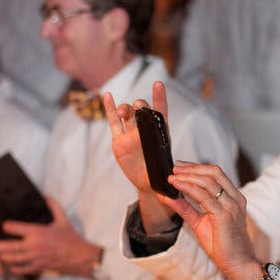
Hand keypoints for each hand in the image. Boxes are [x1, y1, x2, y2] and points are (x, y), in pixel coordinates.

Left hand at [0, 199, 100, 276]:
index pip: (15, 228)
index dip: (6, 227)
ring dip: (0, 257)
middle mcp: (34, 246)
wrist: (80, 257)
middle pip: (8, 247)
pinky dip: (12, 268)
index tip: (2, 226)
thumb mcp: (63, 220)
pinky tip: (8, 265)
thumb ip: (54, 207)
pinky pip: (21, 269)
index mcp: (38, 232)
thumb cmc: (71, 239)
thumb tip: (47, 196)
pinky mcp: (38, 267)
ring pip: (12, 259)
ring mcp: (35, 258)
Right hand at [104, 81, 178, 229]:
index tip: (158, 84)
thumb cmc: (163, 176)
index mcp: (160, 133)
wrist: (150, 183)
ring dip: (125, 108)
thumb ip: (167, 181)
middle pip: (141, 110)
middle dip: (139, 106)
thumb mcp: (167, 177)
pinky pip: (114, 121)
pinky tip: (107, 95)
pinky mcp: (118, 140)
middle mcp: (145, 130)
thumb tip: (172, 195)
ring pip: (127, 114)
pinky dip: (110, 108)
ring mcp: (131, 133)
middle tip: (136, 111)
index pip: (161, 112)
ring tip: (124, 113)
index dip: (160, 98)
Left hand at [164, 163, 263, 279]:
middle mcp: (235, 199)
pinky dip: (188, 189)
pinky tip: (177, 188)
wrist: (238, 264)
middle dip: (192, 168)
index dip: (196, 167)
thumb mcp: (200, 223)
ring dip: (188, 177)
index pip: (216, 174)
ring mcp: (231, 207)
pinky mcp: (224, 216)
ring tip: (172, 178)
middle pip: (213, 172)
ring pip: (208, 182)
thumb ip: (186, 209)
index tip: (179, 166)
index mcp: (233, 198)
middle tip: (174, 168)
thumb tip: (169, 197)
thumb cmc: (223, 245)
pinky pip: (204, 197)